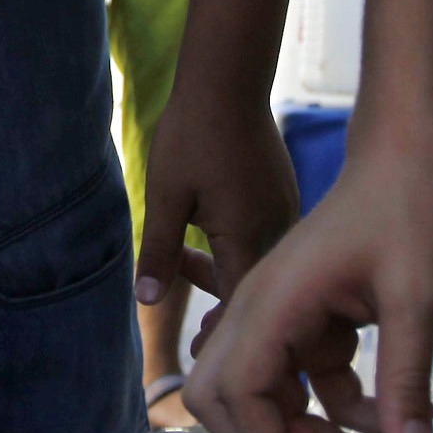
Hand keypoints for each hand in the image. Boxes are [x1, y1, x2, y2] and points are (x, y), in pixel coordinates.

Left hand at [135, 89, 300, 318]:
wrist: (228, 79)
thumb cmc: (192, 133)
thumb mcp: (165, 195)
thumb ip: (159, 251)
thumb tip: (146, 302)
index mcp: (249, 235)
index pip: (241, 306)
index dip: (222, 336)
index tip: (198, 352)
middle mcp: (277, 229)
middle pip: (257, 292)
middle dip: (228, 316)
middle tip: (196, 338)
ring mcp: (286, 211)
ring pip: (262, 267)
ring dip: (229, 282)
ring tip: (190, 282)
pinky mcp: (283, 197)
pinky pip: (267, 241)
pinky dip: (239, 255)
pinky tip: (206, 247)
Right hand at [184, 139, 432, 432]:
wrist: (403, 157)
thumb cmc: (408, 211)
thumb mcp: (416, 298)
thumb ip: (407, 380)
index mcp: (272, 301)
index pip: (231, 389)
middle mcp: (256, 310)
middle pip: (214, 396)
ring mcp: (273, 315)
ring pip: (253, 392)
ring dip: (297, 425)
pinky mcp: (297, 320)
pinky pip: (293, 378)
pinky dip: (325, 403)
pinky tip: (377, 408)